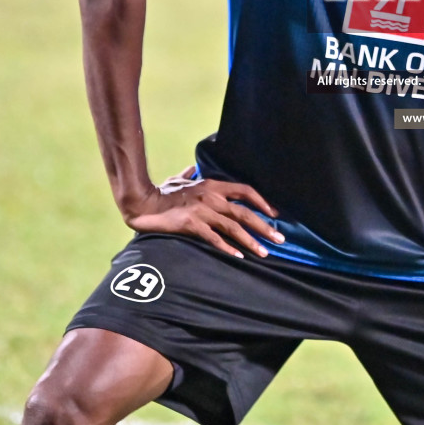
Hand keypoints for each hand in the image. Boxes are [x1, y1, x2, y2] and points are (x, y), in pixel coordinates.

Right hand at [121, 169, 282, 259]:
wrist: (143, 203)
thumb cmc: (162, 192)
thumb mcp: (179, 179)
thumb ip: (190, 174)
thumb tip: (194, 167)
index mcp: (212, 184)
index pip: (245, 191)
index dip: (262, 202)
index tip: (275, 214)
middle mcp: (211, 197)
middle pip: (244, 213)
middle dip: (264, 227)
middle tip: (280, 240)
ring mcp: (202, 211)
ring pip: (233, 227)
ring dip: (251, 241)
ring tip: (265, 253)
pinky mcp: (191, 224)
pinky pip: (214, 238)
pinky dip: (228, 248)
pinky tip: (239, 257)